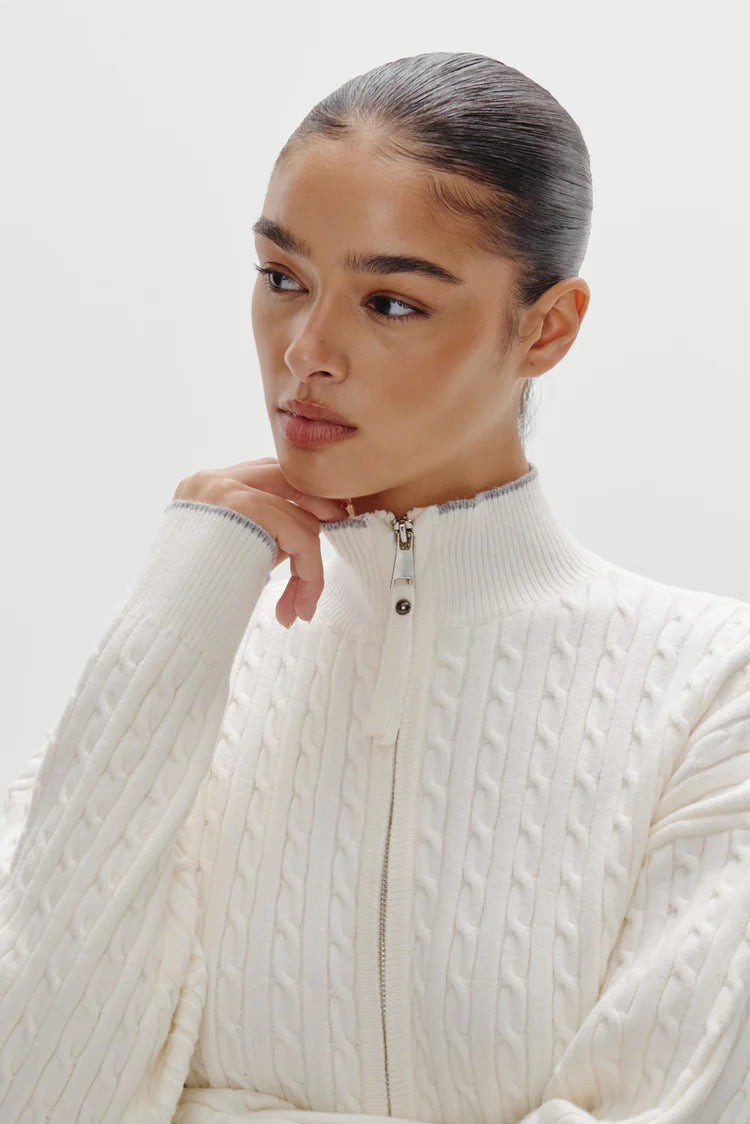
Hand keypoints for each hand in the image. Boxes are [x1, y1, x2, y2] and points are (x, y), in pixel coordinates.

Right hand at [173, 458, 349, 627]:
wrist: (163, 622)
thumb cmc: (193, 600)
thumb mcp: (230, 557)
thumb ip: (260, 537)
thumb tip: (301, 541)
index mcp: (205, 489)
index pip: (267, 477)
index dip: (300, 500)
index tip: (324, 524)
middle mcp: (212, 480)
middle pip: (288, 479)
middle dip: (320, 508)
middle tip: (342, 528)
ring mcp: (223, 488)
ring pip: (297, 514)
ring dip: (310, 564)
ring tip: (302, 607)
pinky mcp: (239, 506)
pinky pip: (297, 533)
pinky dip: (309, 572)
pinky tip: (302, 605)